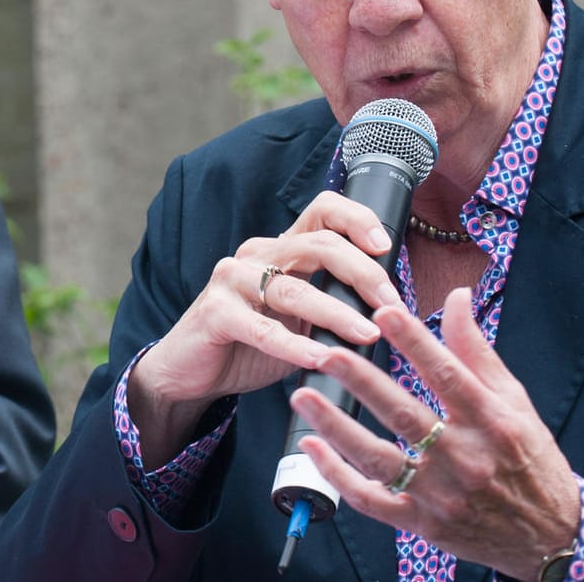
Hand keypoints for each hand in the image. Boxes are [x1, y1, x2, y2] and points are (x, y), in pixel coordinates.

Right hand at [128, 191, 401, 466]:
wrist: (191, 372)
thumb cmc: (252, 345)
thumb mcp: (300, 320)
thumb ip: (333, 305)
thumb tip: (392, 311)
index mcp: (281, 249)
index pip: (322, 211)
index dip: (356, 220)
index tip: (386, 248)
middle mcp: (257, 255)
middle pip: (317, 244)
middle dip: (362, 273)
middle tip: (391, 305)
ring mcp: (232, 280)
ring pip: (294, 289)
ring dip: (337, 313)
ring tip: (368, 335)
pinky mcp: (215, 312)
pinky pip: (262, 329)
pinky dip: (294, 346)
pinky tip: (320, 359)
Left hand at [290, 286, 580, 579]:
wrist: (551, 536)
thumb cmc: (529, 459)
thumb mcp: (514, 400)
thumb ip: (476, 349)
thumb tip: (456, 295)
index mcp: (491, 422)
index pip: (447, 374)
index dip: (414, 341)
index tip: (383, 311)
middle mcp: (465, 458)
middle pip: (405, 415)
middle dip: (362, 381)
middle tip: (327, 352)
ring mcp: (441, 495)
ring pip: (380, 460)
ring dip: (337, 428)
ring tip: (302, 396)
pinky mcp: (423, 524)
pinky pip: (372, 501)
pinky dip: (339, 477)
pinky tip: (311, 448)